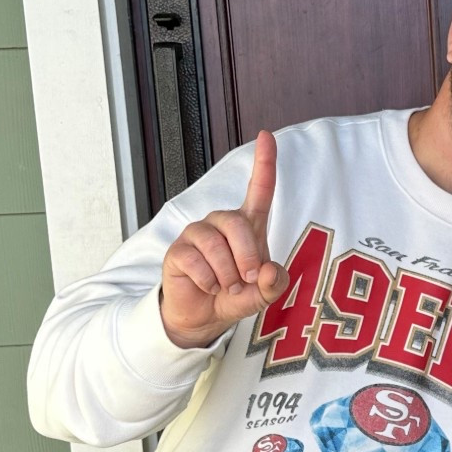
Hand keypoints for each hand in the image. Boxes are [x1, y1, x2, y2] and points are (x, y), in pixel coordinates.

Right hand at [160, 131, 288, 348]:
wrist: (204, 317)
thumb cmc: (234, 296)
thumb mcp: (262, 294)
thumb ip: (274, 284)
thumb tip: (269, 271)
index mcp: (247, 226)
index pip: (259, 189)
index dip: (264, 162)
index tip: (266, 135)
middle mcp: (221, 223)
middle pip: (236, 224)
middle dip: (247, 256)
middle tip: (248, 280)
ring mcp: (197, 234)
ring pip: (215, 245)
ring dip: (227, 274)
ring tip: (227, 288)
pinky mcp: (178, 251)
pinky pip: (196, 261)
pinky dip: (209, 281)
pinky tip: (209, 287)